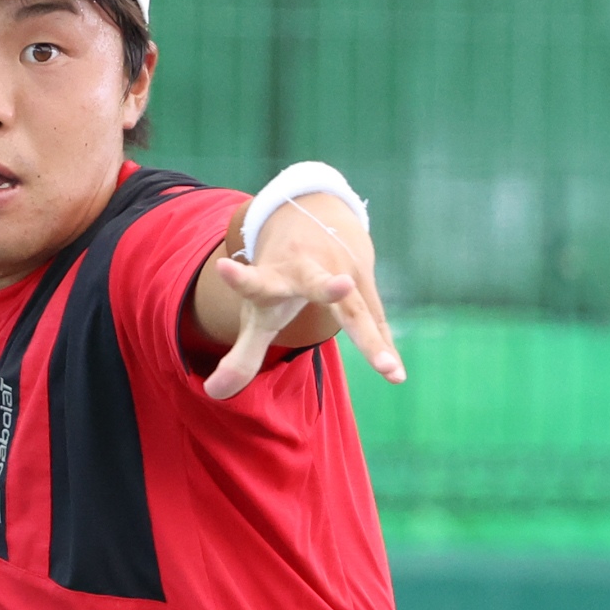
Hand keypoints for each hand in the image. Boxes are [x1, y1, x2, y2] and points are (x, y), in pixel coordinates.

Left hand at [201, 196, 402, 400]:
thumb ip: (242, 353)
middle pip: (316, 282)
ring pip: (357, 310)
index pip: (254, 281)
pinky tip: (396, 375)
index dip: (239, 278)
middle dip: (327, 286)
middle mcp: (308, 269)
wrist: (310, 215)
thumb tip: (214, 394)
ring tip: (387, 370)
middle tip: (342, 285)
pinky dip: (384, 348)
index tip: (224, 267)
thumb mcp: (258, 310)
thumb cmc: (279, 276)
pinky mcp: (366, 283)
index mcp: (274, 276)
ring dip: (372, 341)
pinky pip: (376, 323)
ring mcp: (342, 272)